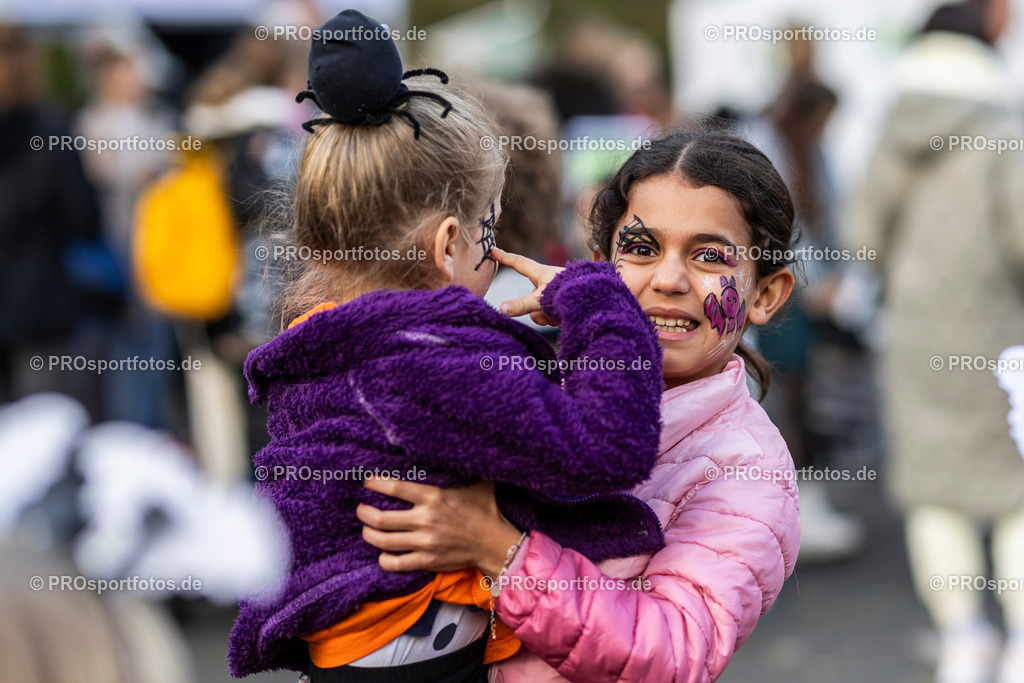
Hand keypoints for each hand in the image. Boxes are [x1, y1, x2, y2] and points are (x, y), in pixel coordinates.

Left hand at [357, 478, 522, 576]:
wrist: (494, 542)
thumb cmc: (484, 509)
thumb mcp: (475, 483)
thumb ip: (459, 469)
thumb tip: (454, 448)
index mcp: (434, 497)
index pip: (395, 488)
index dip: (375, 484)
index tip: (368, 483)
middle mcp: (426, 520)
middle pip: (381, 518)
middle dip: (364, 513)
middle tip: (361, 508)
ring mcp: (425, 542)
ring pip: (383, 541)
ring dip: (368, 534)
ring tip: (366, 529)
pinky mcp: (427, 561)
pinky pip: (396, 563)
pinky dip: (383, 559)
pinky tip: (382, 553)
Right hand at [492, 248, 562, 326]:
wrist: (596, 300)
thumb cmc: (568, 293)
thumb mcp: (541, 299)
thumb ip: (521, 305)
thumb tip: (501, 309)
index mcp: (541, 273)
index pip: (519, 264)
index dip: (505, 258)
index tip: (493, 250)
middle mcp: (549, 282)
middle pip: (530, 298)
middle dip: (536, 310)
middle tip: (546, 313)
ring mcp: (557, 293)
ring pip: (541, 309)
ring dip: (548, 316)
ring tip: (560, 316)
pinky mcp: (565, 303)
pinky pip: (553, 315)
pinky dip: (556, 320)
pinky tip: (566, 320)